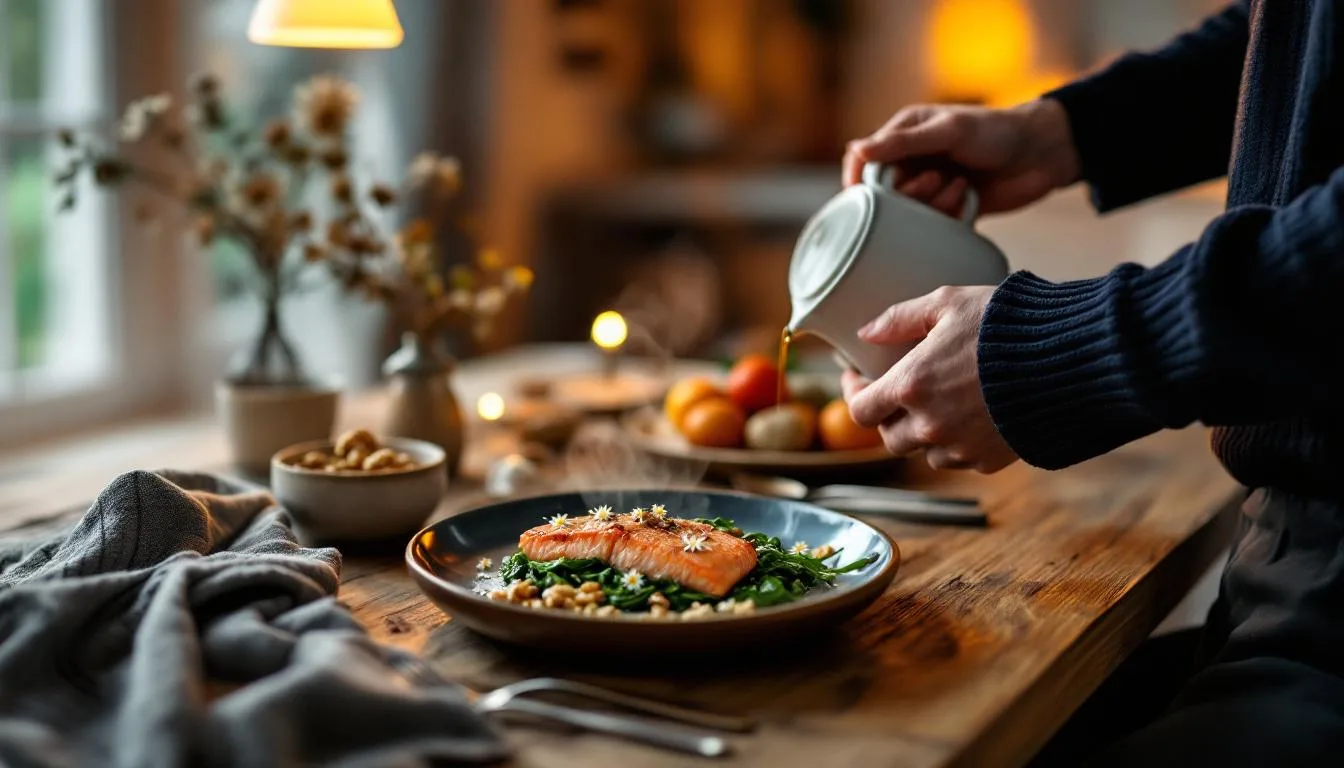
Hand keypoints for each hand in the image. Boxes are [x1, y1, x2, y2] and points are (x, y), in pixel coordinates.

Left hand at [840, 286, 1017, 472]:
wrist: (1071, 360)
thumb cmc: (1008, 324)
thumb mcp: (949, 303)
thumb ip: (900, 318)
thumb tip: (867, 332)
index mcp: (911, 386)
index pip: (860, 409)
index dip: (854, 395)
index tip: (858, 380)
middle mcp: (929, 425)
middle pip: (889, 437)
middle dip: (888, 416)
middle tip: (897, 394)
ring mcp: (959, 447)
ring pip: (924, 452)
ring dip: (923, 433)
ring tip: (937, 405)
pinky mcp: (988, 461)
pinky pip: (959, 459)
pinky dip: (957, 443)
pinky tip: (970, 417)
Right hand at [841, 99, 1080, 218]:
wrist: (1042, 154)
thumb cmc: (996, 131)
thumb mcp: (949, 131)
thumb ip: (902, 143)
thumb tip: (856, 150)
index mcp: (904, 134)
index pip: (864, 161)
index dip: (860, 181)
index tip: (865, 198)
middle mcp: (913, 161)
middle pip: (884, 192)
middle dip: (908, 194)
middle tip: (936, 181)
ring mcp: (930, 185)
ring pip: (908, 212)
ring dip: (932, 205)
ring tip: (959, 187)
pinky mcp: (948, 208)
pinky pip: (932, 225)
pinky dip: (948, 216)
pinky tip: (967, 200)